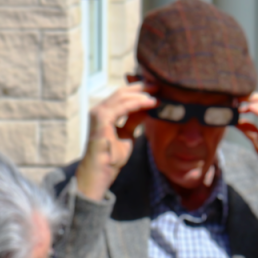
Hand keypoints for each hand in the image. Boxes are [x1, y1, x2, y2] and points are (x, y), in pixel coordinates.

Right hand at [75, 84, 156, 200]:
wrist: (102, 171)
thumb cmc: (112, 157)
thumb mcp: (127, 134)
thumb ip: (133, 120)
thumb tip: (145, 109)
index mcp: (104, 113)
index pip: (122, 96)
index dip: (138, 91)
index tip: (155, 90)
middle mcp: (99, 109)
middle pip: (122, 92)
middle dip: (141, 88)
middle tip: (159, 85)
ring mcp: (99, 113)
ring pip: (123, 96)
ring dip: (142, 94)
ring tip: (157, 94)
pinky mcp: (101, 118)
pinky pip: (123, 106)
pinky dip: (138, 103)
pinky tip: (150, 102)